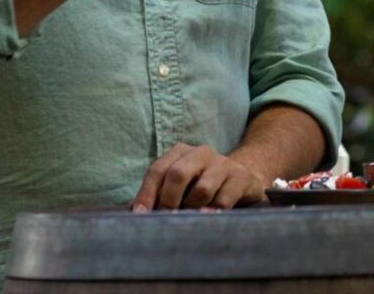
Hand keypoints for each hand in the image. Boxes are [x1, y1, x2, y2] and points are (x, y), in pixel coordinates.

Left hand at [131, 142, 266, 210]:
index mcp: (181, 152)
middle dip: (169, 201)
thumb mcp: (179, 187)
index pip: (158, 170)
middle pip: (178, 174)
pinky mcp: (241, 177)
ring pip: (202, 189)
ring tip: (192, 219)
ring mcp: (223, 163)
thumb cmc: (199, 187)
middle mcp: (201, 153)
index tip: (140, 217)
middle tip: (167, 220)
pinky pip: (223, 200)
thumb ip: (157, 198)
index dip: (146, 194)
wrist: (242, 180)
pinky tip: (209, 219)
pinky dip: (212, 214)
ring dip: (193, 210)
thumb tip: (131, 217)